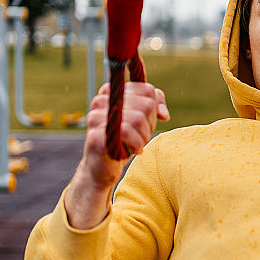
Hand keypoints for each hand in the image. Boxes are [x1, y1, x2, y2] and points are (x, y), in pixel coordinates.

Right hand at [65, 82, 168, 228]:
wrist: (101, 168)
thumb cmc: (122, 141)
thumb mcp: (140, 120)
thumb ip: (153, 106)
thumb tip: (164, 115)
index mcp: (111, 92)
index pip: (147, 90)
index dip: (154, 108)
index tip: (147, 121)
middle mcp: (101, 101)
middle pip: (146, 105)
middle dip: (150, 125)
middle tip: (141, 136)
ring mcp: (96, 118)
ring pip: (138, 119)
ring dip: (144, 137)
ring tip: (138, 144)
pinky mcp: (96, 136)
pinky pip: (126, 132)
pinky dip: (137, 144)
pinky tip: (135, 150)